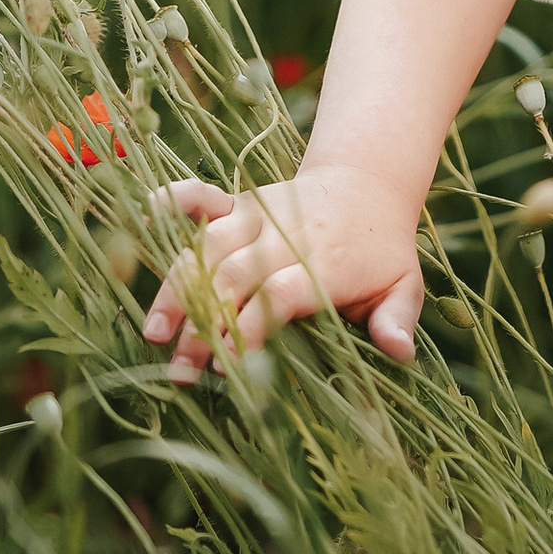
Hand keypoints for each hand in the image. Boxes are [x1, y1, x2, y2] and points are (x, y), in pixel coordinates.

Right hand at [140, 163, 425, 382]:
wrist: (367, 184)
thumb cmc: (382, 251)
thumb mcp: (403, 284)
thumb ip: (397, 319)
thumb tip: (398, 352)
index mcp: (326, 263)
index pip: (280, 294)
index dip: (251, 327)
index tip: (228, 365)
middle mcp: (286, 236)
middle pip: (235, 275)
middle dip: (204, 323)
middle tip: (181, 369)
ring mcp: (259, 215)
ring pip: (209, 246)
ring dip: (178, 286)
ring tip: (155, 331)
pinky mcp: (240, 203)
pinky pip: (205, 197)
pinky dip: (178, 200)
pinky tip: (149, 213)